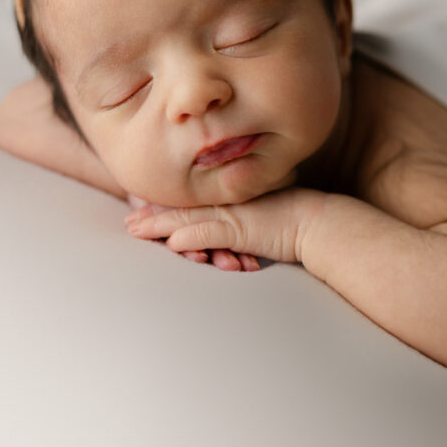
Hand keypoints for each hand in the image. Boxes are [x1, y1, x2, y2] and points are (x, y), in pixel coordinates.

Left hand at [124, 187, 324, 265]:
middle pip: (183, 208)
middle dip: (153, 215)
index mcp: (230, 201)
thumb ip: (239, 231)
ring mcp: (233, 214)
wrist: (318, 223)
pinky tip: (170, 241)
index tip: (143, 210)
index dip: (167, 208)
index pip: (192, 204)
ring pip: (188, 218)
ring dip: (159, 225)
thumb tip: (227, 245)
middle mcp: (227, 204)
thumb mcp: (260, 224)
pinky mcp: (242, 228)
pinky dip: (188, 236)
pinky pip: (210, 231)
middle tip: (128, 221)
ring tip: (135, 230)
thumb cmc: (294, 225)